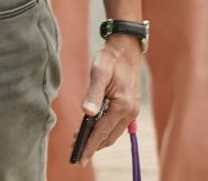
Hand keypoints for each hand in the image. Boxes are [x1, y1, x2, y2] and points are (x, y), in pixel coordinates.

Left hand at [74, 38, 142, 162]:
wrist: (126, 49)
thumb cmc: (110, 59)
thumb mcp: (99, 72)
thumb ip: (93, 93)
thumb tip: (86, 113)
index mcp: (122, 105)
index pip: (102, 132)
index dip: (90, 146)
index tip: (79, 157)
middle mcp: (130, 111)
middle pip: (109, 137)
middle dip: (92, 147)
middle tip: (75, 153)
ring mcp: (131, 111)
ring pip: (113, 133)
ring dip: (98, 140)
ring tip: (81, 144)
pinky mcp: (130, 107)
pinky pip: (116, 126)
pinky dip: (105, 132)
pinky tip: (93, 132)